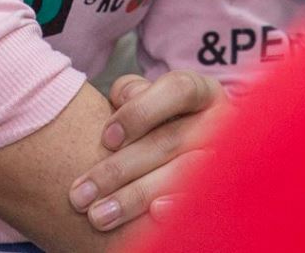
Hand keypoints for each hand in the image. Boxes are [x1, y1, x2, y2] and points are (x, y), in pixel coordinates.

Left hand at [66, 71, 228, 233]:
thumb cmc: (161, 121)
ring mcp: (225, 157)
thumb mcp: (149, 98)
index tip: (106, 139)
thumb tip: (124, 100)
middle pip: (168, 141)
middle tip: (79, 195)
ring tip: (98, 215)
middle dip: (118, 170)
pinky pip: (201, 200)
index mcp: (201, 91)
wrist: (195, 151)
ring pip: (181, 174)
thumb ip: (133, 93)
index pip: (178, 90)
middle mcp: (219, 122)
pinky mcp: (225, 188)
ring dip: (135, 196)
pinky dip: (177, 206)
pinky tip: (152, 214)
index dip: (140, 112)